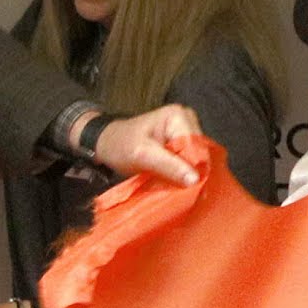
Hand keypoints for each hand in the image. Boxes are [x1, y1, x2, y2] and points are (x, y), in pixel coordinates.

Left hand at [89, 104, 206, 187]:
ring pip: (196, 159)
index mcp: (179, 116)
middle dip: (191, 172)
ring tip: (179, 189)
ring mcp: (186, 131)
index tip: (189, 189)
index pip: (197, 146)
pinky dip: (183, 173)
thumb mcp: (142, 155)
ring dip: (188, 175)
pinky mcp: (182, 142)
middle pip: (200, 152)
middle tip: (183, 191)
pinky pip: (189, 161)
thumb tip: (195, 179)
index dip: (194, 168)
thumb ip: (169, 166)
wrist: (108, 143)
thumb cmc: (120, 145)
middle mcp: (187, 120)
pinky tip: (178, 184)